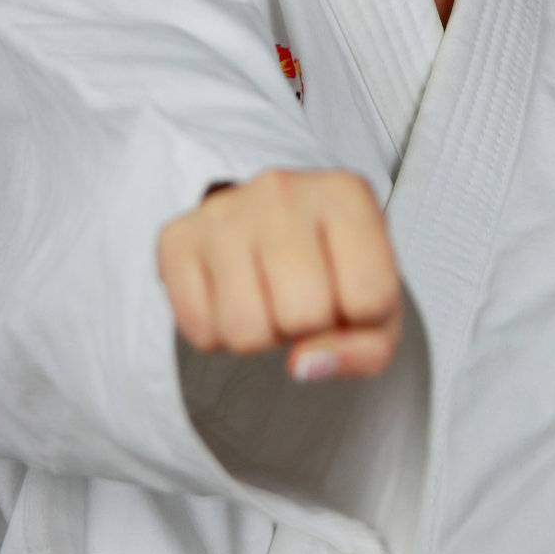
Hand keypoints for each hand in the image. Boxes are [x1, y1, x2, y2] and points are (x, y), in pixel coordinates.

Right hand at [156, 168, 403, 379]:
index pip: (370, 297)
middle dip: (307, 328)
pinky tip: (232, 295)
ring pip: (246, 330)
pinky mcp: (177, 237)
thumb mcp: (377, 306)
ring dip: (261, 337)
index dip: (361, 319)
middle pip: (305, 316)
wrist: (276, 229)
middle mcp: (284, 188)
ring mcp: (224, 210)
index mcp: (346, 194)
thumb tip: (303, 364)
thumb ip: (368, 348)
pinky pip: (199, 331)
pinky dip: (218, 335)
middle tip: (302, 298)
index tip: (348, 291)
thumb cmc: (334, 269)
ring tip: (268, 298)